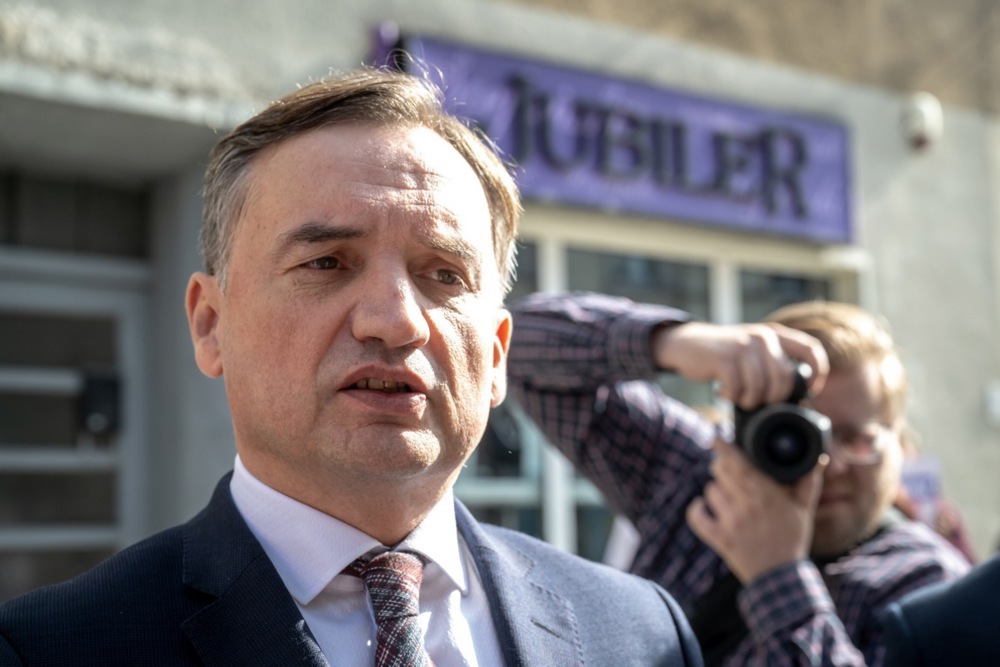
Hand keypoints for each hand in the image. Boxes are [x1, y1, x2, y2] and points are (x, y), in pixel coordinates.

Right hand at [652, 321, 827, 409]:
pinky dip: (732, 398)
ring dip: (750, 401)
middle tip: (759, 402)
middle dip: (774, 399)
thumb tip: (801, 398)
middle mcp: (763, 337)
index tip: (807, 392)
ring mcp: (743, 346)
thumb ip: (776, 365)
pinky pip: (739, 389)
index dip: (817, 375)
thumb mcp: (754, 352)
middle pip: (784, 379)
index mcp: (775, 334)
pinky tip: (723, 392)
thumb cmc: (726, 356)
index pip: (812, 350)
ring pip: (761, 388)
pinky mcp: (724, 358)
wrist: (687, 344)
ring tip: (739, 398)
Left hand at [686, 439, 824, 583]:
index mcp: (766, 494)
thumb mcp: (804, 510)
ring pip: (710, 491)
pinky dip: (696, 510)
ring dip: (715, 489)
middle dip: (721, 466)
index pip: (738, 462)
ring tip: (726, 494)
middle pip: (720, 472)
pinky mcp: (719, 538)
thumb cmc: (792, 539)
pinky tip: (702, 507)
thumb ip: (809, 482)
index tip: (717, 437)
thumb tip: (819, 459)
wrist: (780, 577)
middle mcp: (746, 505)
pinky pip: (697, 517)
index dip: (724, 447)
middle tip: (727, 468)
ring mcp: (731, 522)